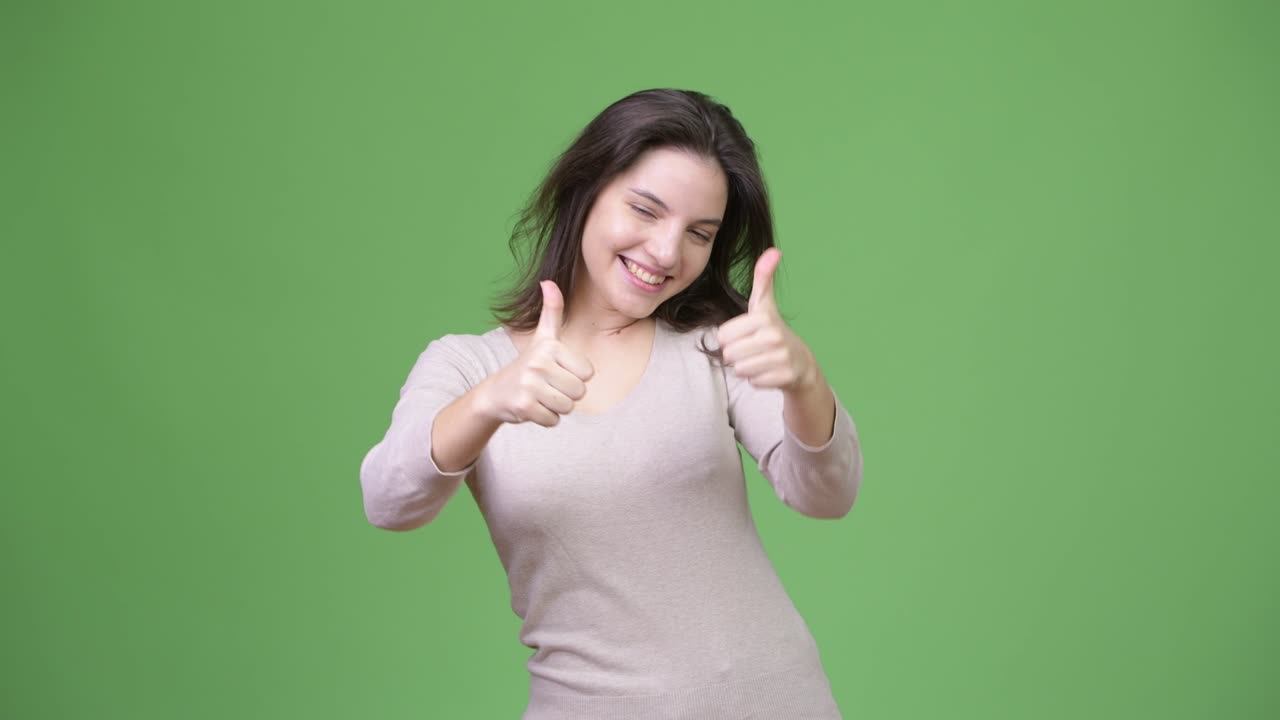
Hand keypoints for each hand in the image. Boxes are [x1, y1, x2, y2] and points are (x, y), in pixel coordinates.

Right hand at [477, 281, 594, 426]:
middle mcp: (538, 363)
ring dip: (557, 407)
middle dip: (567, 394)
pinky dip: (546, 419)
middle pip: (579, 392)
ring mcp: (530, 385)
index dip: (575, 377)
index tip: (557, 372)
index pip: (588, 374)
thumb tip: (548, 281)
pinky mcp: (524, 406)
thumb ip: (551, 310)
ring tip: (541, 396)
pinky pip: (554, 421)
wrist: (496, 392)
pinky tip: (533, 408)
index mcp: (550, 346)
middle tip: (548, 387)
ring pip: (568, 407)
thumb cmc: (528, 363)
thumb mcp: (542, 337)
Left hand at [716, 248, 819, 391]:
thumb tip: (773, 250)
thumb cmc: (773, 331)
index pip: (723, 336)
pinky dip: (757, 380)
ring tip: (760, 360)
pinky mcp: (784, 377)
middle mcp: (773, 337)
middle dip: (737, 355)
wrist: (801, 362)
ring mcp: (780, 358)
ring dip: (746, 368)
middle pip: (729, 354)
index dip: (731, 338)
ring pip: (740, 370)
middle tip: (753, 350)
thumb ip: (763, 278)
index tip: (747, 335)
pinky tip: (769, 371)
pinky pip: (753, 382)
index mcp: (763, 318)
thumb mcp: (765, 304)